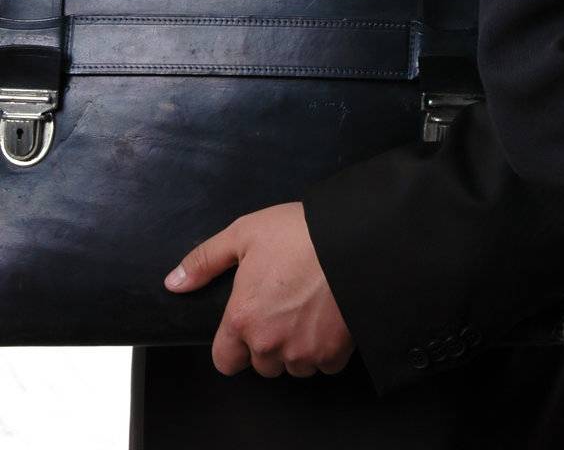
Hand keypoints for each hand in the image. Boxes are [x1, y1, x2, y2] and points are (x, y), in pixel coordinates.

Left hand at [164, 202, 353, 377]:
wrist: (356, 239)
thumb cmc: (301, 233)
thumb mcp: (245, 233)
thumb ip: (205, 260)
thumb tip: (174, 282)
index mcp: (243, 318)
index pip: (224, 360)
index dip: (234, 343)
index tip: (248, 322)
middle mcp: (269, 344)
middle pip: (261, 363)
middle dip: (269, 341)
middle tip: (284, 305)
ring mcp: (303, 352)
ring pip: (293, 365)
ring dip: (297, 346)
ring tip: (308, 308)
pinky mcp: (334, 354)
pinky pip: (324, 364)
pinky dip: (326, 348)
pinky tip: (329, 317)